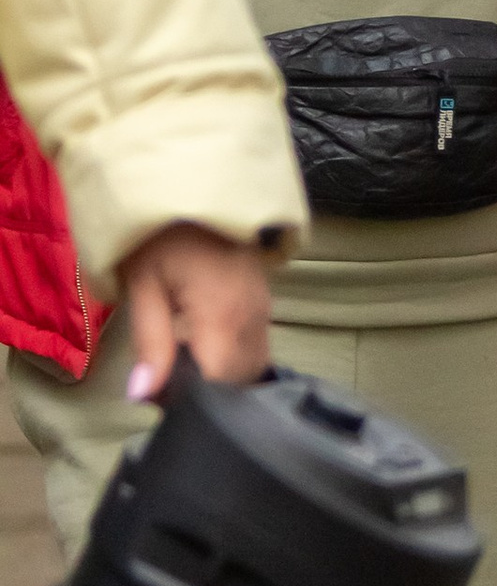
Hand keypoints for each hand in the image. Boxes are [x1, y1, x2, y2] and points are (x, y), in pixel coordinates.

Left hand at [120, 223, 272, 399]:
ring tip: (185, 363)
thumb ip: (150, 343)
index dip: (191, 398)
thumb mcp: (144, 286)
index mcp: (223, 316)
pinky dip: (233, 358)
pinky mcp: (265, 303)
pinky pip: (256, 347)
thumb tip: (143, 396)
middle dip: (210, 391)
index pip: (220, 384)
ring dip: (223, 375)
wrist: (195, 187)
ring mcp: (264, 310)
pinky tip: (204, 345)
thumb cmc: (161, 235)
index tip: (159, 395)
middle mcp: (253, 318)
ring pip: (253, 366)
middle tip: (168, 380)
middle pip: (241, 380)